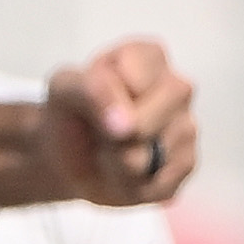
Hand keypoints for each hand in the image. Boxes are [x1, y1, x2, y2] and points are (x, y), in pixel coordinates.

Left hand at [0, 41, 197, 216]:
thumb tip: (126, 128)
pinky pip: (168, 179)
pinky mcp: (181, 169)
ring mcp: (184, 130)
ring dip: (126, 160)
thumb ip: (94, 93)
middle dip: (126, 128)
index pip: (147, 65)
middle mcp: (175, 89)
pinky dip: (138, 185)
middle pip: (168, 106)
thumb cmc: (61, 114)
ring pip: (167, 147)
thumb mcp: (63, 89)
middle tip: (98, 136)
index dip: (113, 87)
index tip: (87, 98)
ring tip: (105, 157)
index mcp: (148, 58)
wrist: (59, 156)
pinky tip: (119, 178)